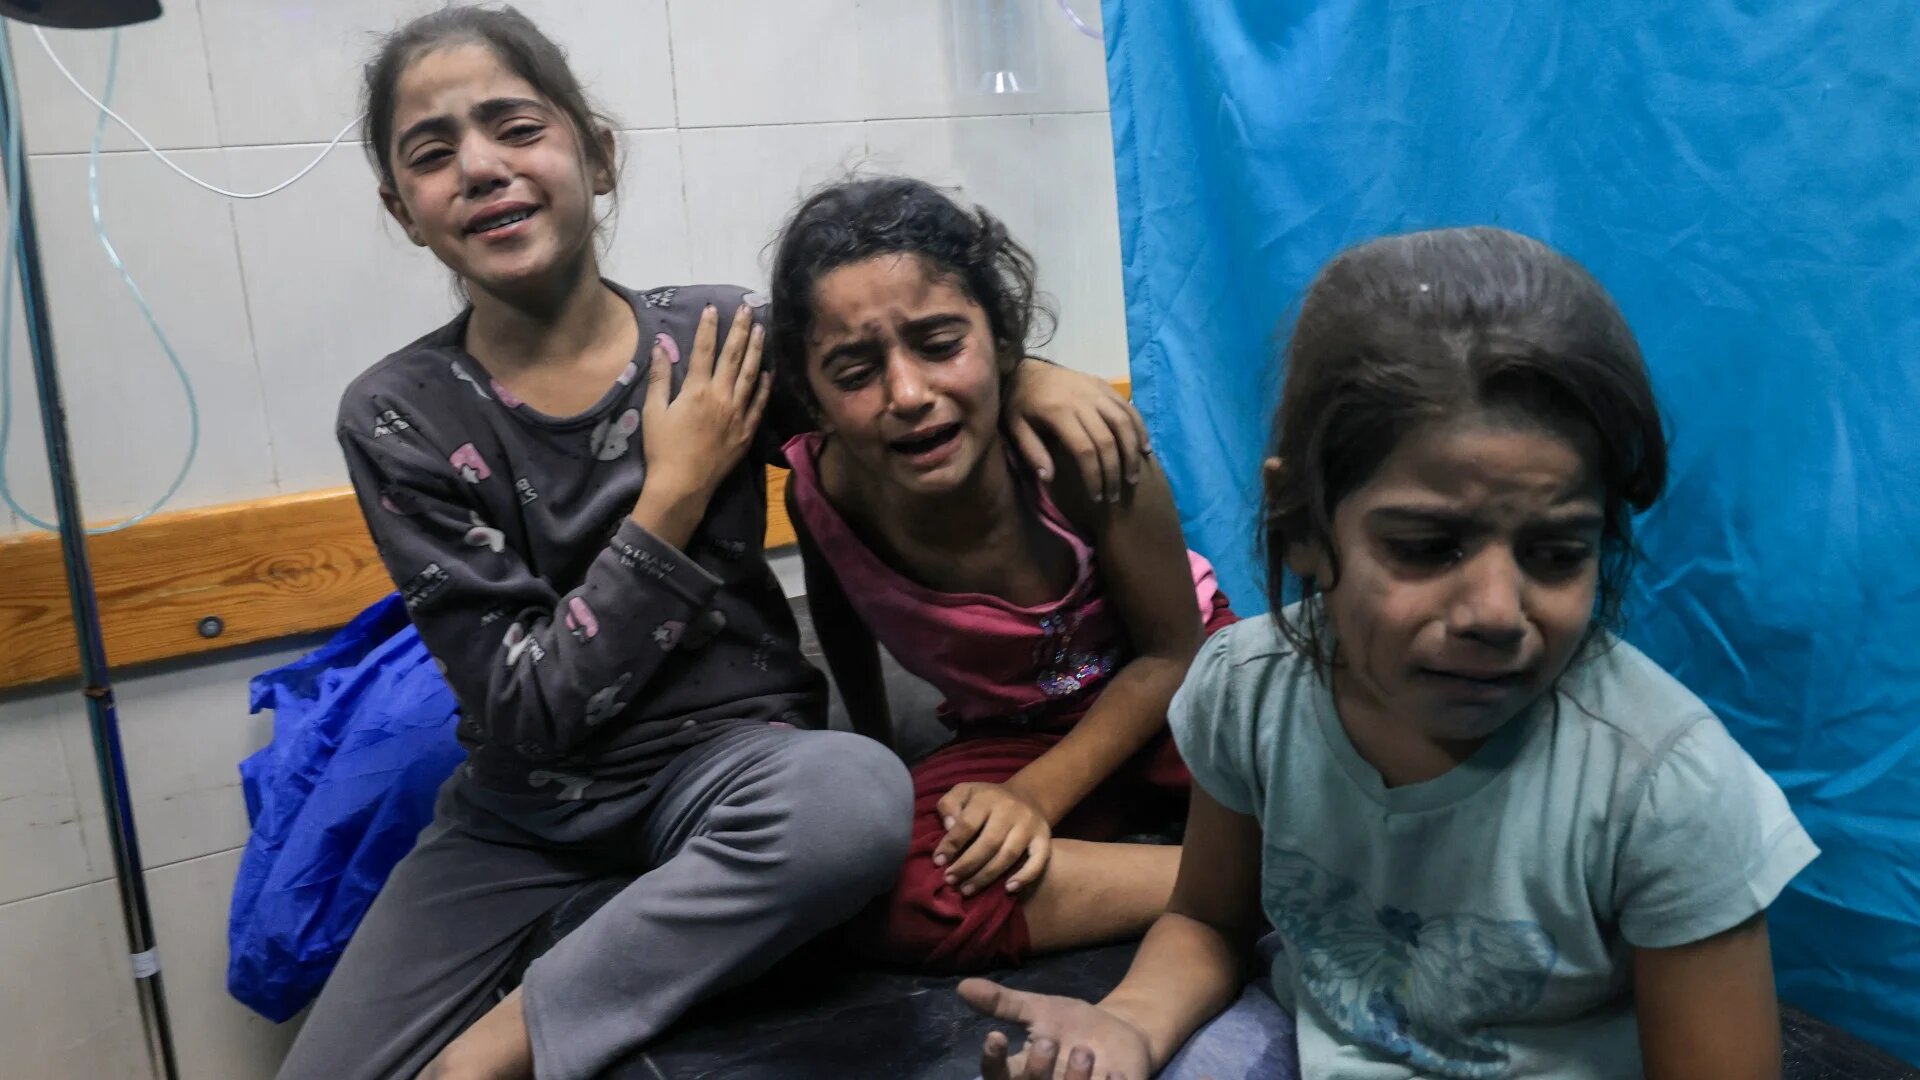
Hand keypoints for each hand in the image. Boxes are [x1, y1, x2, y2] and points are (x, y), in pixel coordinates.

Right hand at [641, 303, 770, 500]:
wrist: (683, 485)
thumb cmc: (663, 449)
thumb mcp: (654, 412)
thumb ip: (660, 378)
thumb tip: (660, 346)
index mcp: (696, 390)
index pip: (704, 350)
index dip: (709, 327)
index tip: (713, 308)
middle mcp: (721, 397)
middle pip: (733, 356)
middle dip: (740, 329)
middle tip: (747, 308)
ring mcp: (738, 414)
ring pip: (751, 375)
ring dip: (756, 350)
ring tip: (761, 329)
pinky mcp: (746, 431)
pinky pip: (759, 404)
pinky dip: (764, 386)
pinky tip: (769, 371)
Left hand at [934, 782, 1052, 895]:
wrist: (1026, 796)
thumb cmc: (986, 799)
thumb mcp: (964, 792)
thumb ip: (950, 805)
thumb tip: (949, 826)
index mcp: (987, 798)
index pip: (967, 824)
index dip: (951, 845)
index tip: (938, 862)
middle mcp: (1011, 810)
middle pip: (988, 843)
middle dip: (967, 865)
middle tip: (950, 880)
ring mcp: (1029, 825)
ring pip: (1008, 855)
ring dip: (986, 876)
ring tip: (967, 889)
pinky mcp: (1044, 838)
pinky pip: (1039, 860)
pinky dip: (1025, 876)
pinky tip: (1009, 889)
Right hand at [961, 979, 1154, 1079]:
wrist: (1120, 1034)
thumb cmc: (1071, 1024)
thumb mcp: (1039, 1009)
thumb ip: (1003, 1003)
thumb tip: (963, 986)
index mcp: (1022, 1072)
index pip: (995, 1076)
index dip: (992, 1062)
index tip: (994, 1036)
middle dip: (1036, 1069)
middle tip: (1047, 1040)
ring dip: (1073, 1079)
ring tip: (1084, 1051)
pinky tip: (1114, 1073)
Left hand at [1004, 360, 1149, 502]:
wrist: (1026, 368)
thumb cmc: (1020, 404)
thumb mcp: (1015, 428)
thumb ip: (1032, 452)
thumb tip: (1049, 478)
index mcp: (1058, 412)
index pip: (1084, 450)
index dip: (1094, 476)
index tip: (1096, 497)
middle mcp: (1082, 399)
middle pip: (1107, 440)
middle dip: (1114, 471)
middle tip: (1114, 494)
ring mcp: (1096, 390)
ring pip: (1123, 422)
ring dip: (1132, 452)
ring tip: (1132, 477)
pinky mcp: (1105, 384)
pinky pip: (1128, 407)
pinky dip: (1140, 428)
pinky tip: (1144, 448)